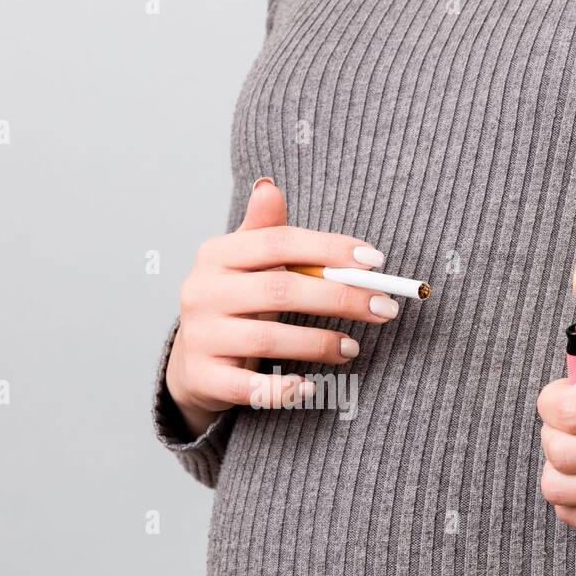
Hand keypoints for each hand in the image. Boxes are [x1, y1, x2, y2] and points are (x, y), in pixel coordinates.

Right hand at [165, 177, 397, 437]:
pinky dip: (283, 389)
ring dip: (319, 343)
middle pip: (280, 289)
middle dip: (340, 298)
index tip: (375, 263)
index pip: (279, 243)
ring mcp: (200, 337)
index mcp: (216, 255)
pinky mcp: (205, 378)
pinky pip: (250, 388)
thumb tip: (269, 186)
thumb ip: (263, 231)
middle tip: (383, 309)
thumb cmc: (233, 306)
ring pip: (268, 338)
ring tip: (353, 348)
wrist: (192, 364)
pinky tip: (310, 386)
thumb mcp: (243, 264)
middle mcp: (202, 292)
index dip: (330, 250)